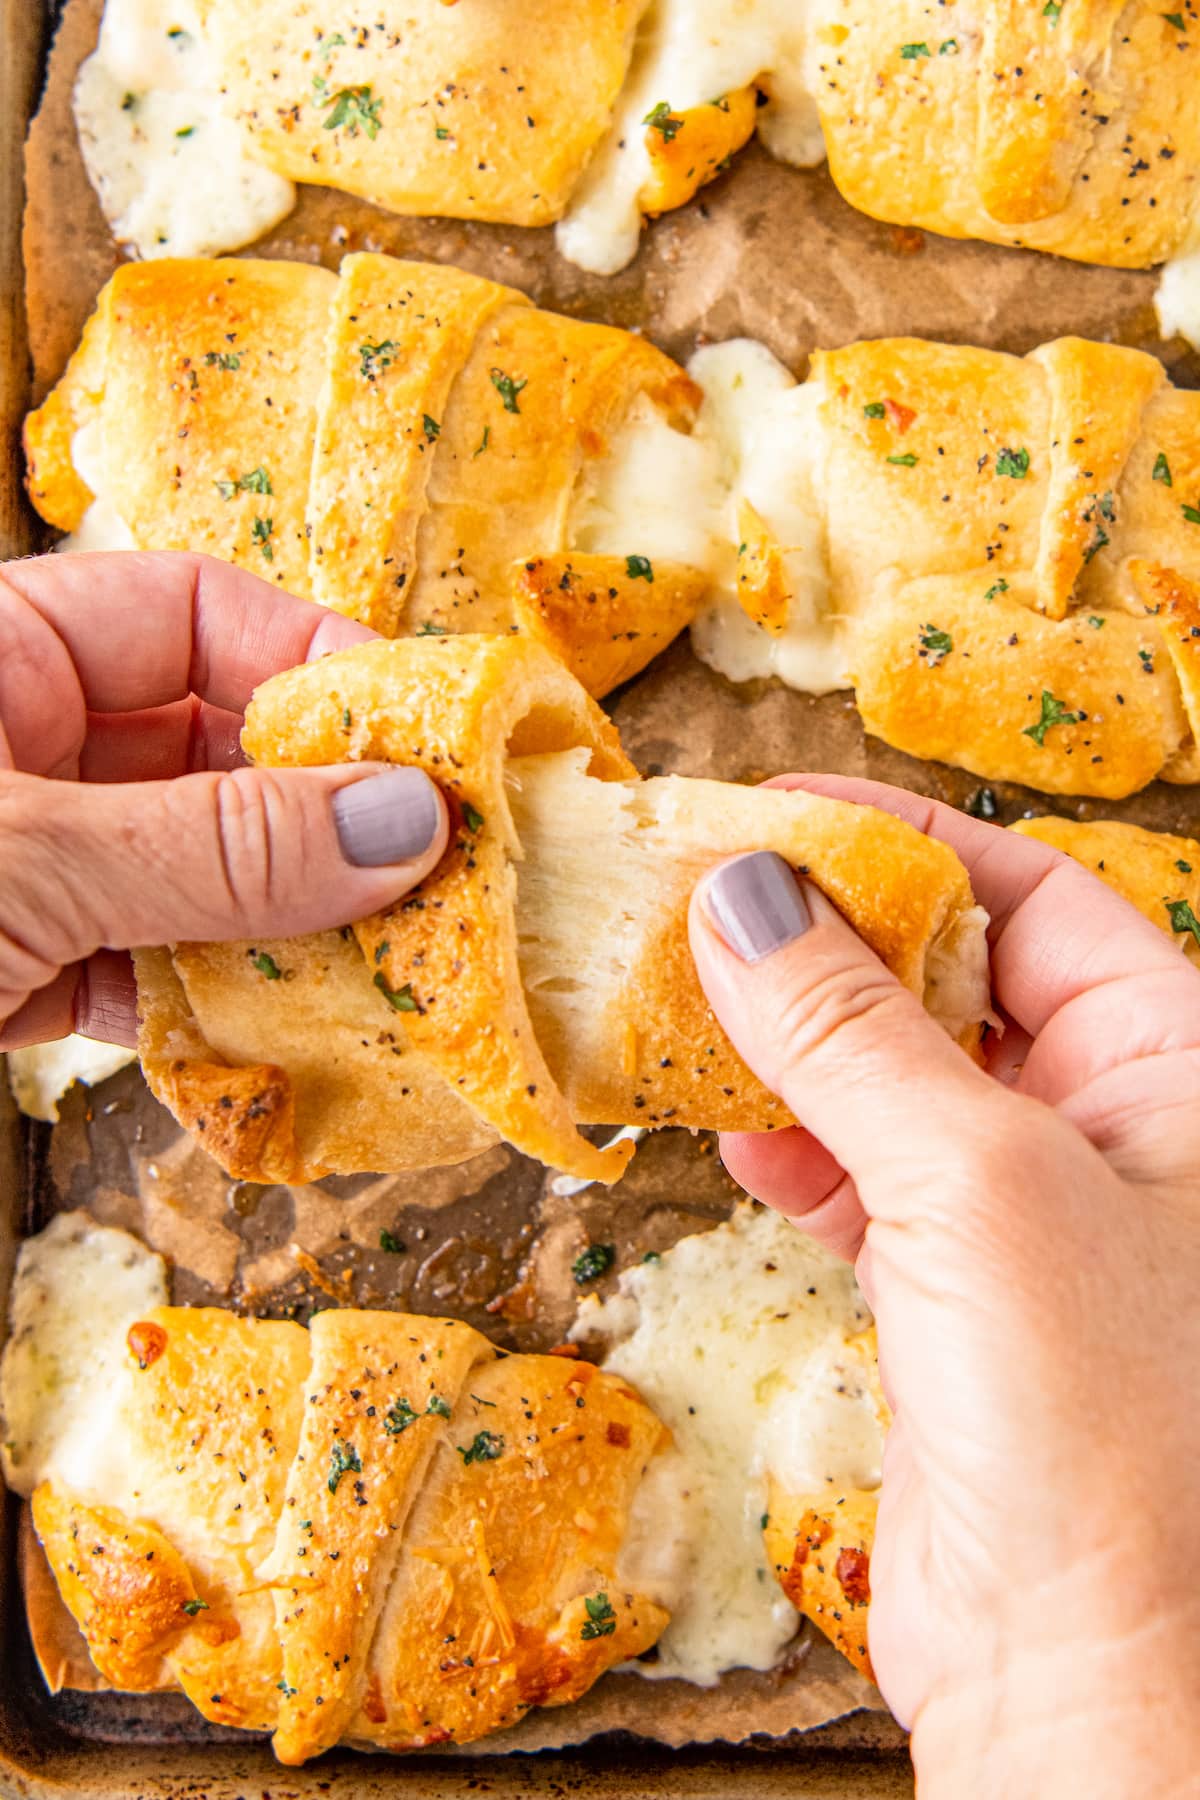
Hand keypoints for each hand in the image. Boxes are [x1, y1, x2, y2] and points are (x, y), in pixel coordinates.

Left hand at [0, 552, 448, 1050]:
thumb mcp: (27, 855)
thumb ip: (214, 843)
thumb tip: (404, 822)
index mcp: (2, 655)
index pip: (192, 612)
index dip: (315, 661)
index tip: (426, 736)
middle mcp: (22, 748)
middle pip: (213, 754)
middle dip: (324, 818)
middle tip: (437, 868)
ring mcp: (27, 866)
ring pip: (195, 877)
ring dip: (287, 929)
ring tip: (394, 964)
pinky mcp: (16, 976)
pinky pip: (146, 976)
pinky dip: (216, 1008)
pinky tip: (292, 1033)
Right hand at [689, 776, 1199, 1797]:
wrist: (1090, 1678)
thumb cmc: (1105, 1423)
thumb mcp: (975, 1180)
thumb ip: (851, 1031)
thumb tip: (742, 894)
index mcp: (1180, 1066)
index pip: (1034, 895)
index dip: (903, 841)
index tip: (772, 811)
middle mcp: (1117, 1128)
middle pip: (953, 978)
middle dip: (831, 942)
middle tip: (701, 903)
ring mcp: (1034, 1216)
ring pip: (895, 1080)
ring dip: (793, 1046)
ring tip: (690, 1010)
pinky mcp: (958, 1297)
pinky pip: (863, 1178)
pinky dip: (793, 1150)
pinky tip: (732, 1135)